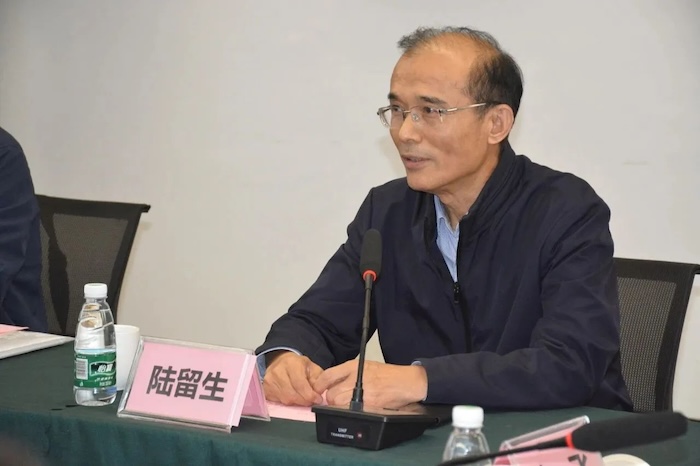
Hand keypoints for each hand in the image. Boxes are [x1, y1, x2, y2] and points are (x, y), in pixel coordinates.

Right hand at [263, 351, 323, 405]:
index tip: (317, 400)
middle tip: (311, 401)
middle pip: (292, 395)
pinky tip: (292, 397)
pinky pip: (278, 402)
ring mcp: (269, 381)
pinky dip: (287, 402)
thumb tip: (319, 393)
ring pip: (285, 400)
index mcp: (291, 363)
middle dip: (304, 401)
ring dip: (296, 402)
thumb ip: (318, 380)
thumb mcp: (312, 367)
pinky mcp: (265, 389)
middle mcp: (277, 371)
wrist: (281, 362)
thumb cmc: (298, 366)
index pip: (300, 384)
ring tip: (302, 398)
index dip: (310, 395)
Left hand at [312, 360, 426, 409]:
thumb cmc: (386, 374)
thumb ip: (347, 372)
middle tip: (337, 399)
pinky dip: (350, 411)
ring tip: (347, 403)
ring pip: (339, 404)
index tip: (318, 389)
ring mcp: (362, 393)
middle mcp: (355, 378)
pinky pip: (351, 411)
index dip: (320, 385)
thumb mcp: (365, 366)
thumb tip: (330, 383)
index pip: (328, 375)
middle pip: (331, 394)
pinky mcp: (368, 405)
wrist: (405, 382)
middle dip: (331, 399)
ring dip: (339, 406)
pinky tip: (356, 408)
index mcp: (353, 366)